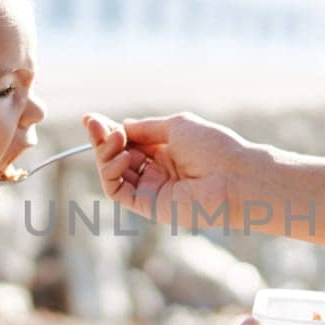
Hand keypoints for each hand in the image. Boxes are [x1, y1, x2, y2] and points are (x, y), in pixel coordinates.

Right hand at [83, 111, 250, 228]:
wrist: (234, 177)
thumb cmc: (214, 148)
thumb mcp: (176, 126)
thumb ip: (145, 128)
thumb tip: (121, 125)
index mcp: (165, 150)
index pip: (128, 141)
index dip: (108, 130)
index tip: (90, 118)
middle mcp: (157, 170)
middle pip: (116, 156)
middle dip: (102, 139)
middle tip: (93, 124)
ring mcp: (151, 189)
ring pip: (113, 173)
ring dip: (105, 153)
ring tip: (114, 139)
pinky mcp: (148, 206)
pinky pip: (117, 191)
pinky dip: (110, 173)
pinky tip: (120, 157)